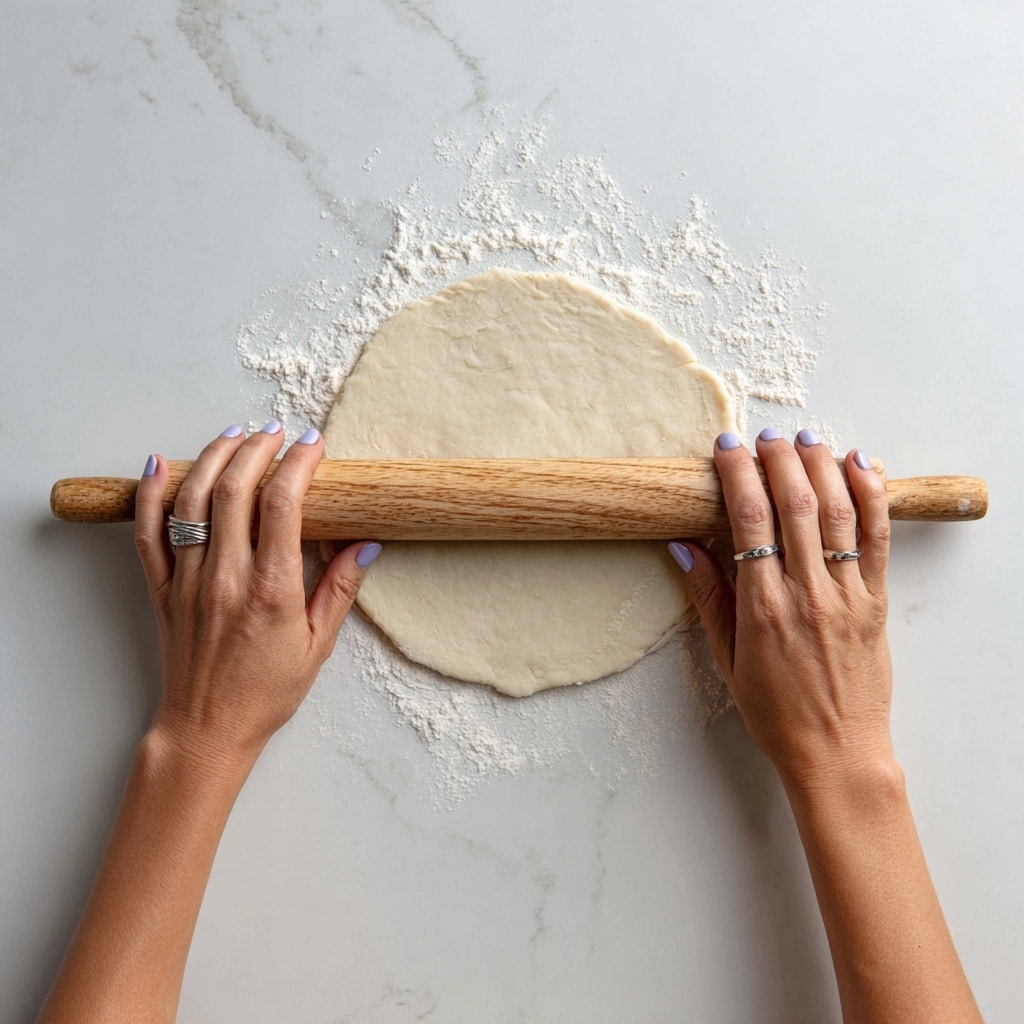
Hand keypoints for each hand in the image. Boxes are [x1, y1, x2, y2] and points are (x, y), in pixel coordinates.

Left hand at [134, 422, 378, 772]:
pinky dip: (150, 493)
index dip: (298, 465)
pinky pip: (146, 532)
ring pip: (191, 501)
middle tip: (276, 432)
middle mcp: (225, 577)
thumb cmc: (266, 692)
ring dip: (213, 458)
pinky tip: (162, 464)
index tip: (312, 445)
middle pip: (235, 490)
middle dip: (258, 449)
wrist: (206, 728)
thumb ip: (340, 590)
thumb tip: (366, 545)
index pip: (282, 506)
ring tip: (234, 435)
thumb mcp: (318, 645)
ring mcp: (187, 580)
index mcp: (270, 590)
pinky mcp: (160, 589)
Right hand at [672, 428, 892, 789]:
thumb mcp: (727, 659)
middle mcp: (808, 594)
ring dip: (822, 466)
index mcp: (764, 608)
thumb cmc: (776, 712)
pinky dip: (872, 496)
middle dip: (779, 459)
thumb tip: (682, 547)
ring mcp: (848, 596)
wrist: (837, 752)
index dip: (738, 475)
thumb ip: (708, 598)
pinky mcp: (877, 602)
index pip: (750, 520)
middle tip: (766, 435)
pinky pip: (878, 538)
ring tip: (806, 438)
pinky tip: (861, 466)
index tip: (726, 447)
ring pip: (838, 513)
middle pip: (795, 505)